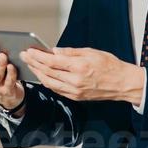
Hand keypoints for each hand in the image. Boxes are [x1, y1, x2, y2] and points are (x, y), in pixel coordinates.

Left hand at [19, 47, 144, 103]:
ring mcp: (75, 91)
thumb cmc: (110, 65)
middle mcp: (75, 80)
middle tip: (24, 56)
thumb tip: (54, 51)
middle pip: (47, 72)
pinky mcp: (76, 97)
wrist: (122, 83)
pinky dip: (47, 82)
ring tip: (31, 65)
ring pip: (49, 83)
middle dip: (34, 63)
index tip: (29, 50)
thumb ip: (71, 52)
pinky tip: (42, 75)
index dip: (38, 56)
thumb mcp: (91, 51)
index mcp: (79, 67)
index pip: (52, 61)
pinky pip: (57, 90)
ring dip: (37, 74)